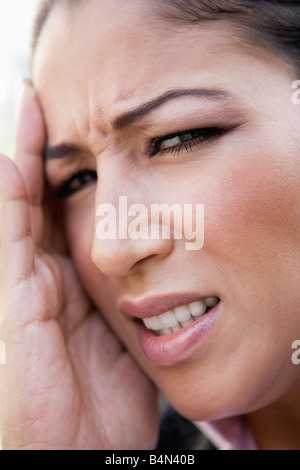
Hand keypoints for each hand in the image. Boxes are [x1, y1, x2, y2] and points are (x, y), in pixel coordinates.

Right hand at [0, 87, 158, 449]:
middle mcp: (42, 278)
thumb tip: (141, 259)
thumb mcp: (124, 337)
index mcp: (69, 284)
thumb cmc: (107, 405)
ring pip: (18, 211)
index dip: (69, 170)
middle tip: (46, 100)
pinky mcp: (14, 305)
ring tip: (28, 108)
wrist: (83, 456)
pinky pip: (10, 243)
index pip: (64, 213)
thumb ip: (125, 294)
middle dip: (41, 152)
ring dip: (21, 160)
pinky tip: (11, 161)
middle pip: (38, 201)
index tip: (81, 127)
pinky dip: (9, 201)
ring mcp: (23, 289)